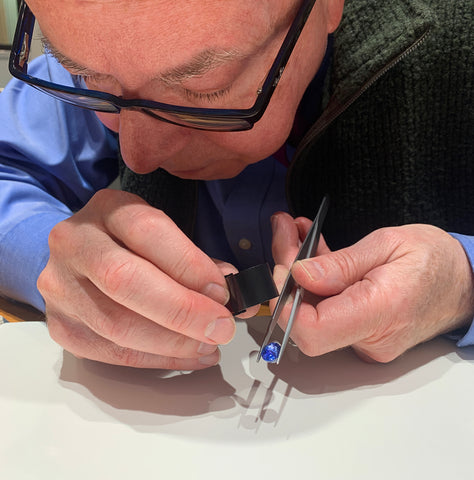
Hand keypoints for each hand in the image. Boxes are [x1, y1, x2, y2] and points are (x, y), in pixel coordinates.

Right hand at [38, 189, 239, 368]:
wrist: (79, 255)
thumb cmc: (129, 244)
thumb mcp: (161, 235)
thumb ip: (195, 261)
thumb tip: (233, 292)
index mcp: (108, 209)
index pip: (148, 231)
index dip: (188, 264)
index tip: (222, 292)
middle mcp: (75, 243)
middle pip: (125, 280)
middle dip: (182, 310)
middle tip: (220, 327)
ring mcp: (61, 286)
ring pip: (116, 324)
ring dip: (173, 342)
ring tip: (208, 345)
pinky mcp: (61, 325)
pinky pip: (111, 352)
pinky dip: (157, 359)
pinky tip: (187, 356)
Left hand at [271, 212, 473, 361]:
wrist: (466, 280)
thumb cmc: (436, 259)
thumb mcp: (387, 244)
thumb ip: (340, 263)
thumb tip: (299, 275)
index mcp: (381, 311)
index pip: (313, 330)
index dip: (285, 302)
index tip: (281, 267)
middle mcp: (371, 335)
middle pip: (305, 317)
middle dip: (285, 274)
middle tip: (285, 234)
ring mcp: (365, 338)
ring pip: (312, 310)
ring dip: (297, 271)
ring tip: (295, 232)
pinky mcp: (361, 331)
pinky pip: (327, 308)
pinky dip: (315, 279)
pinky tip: (310, 249)